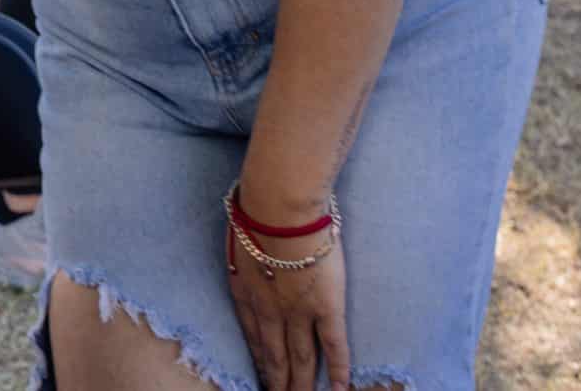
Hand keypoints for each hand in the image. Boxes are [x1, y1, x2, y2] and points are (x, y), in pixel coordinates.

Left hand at [227, 224, 349, 390]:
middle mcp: (269, 310)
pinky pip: (333, 345)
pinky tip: (339, 389)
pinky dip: (337, 369)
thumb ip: (246, 256)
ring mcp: (297, 312)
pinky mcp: (326, 307)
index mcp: (245, 292)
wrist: (279, 208)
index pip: (252, 336)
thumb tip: (246, 257)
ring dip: (301, 384)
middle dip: (277, 381)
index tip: (262, 377)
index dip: (259, 360)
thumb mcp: (241, 240)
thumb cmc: (257, 212)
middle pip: (274, 355)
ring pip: (301, 358)